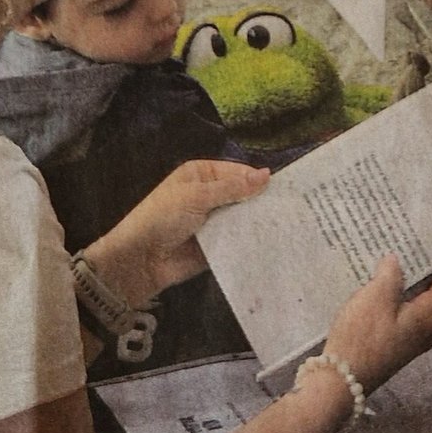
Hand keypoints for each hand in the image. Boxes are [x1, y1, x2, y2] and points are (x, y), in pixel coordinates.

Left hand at [87, 159, 271, 306]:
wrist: (139, 260)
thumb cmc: (163, 217)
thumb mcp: (197, 196)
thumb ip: (232, 188)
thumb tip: (267, 174)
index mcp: (201, 174)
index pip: (237, 172)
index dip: (257, 179)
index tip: (284, 189)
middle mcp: (209, 195)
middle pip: (242, 195)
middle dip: (260, 202)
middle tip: (292, 208)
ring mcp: (212, 221)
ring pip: (241, 218)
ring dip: (257, 222)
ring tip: (287, 226)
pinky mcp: (215, 245)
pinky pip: (236, 240)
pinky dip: (249, 241)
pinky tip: (272, 243)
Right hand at [321, 241, 431, 394]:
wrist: (338, 385)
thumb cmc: (361, 339)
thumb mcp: (375, 298)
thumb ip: (391, 275)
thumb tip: (395, 262)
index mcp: (429, 315)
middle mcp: (427, 327)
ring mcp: (411, 337)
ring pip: (425, 298)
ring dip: (426, 275)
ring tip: (421, 247)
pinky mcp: (395, 341)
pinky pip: (408, 307)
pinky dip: (407, 289)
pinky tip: (393, 278)